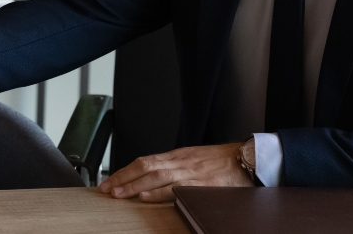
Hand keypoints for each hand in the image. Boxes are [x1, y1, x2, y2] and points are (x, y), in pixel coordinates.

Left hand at [97, 143, 252, 201]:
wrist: (247, 157)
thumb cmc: (222, 161)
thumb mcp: (194, 159)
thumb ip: (175, 167)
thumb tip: (154, 177)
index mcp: (177, 156)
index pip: (144, 161)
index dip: (124, 171)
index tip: (109, 181)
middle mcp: (180, 161)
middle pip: (144, 167)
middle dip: (122, 178)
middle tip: (106, 189)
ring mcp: (189, 172)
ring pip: (155, 176)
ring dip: (133, 186)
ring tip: (118, 194)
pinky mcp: (201, 183)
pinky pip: (175, 188)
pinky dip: (158, 192)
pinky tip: (145, 196)